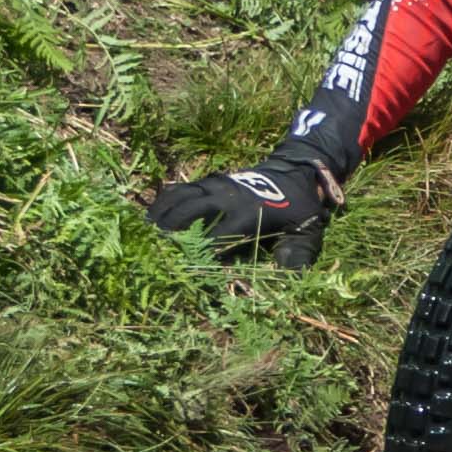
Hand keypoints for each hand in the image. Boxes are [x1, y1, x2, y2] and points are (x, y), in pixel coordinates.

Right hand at [147, 155, 340, 266]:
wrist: (295, 173)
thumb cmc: (300, 209)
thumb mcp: (308, 231)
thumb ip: (298, 254)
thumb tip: (291, 278)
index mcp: (250, 213)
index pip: (219, 237)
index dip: (201, 254)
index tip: (184, 270)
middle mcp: (226, 197)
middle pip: (189, 214)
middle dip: (171, 233)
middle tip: (154, 254)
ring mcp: (214, 186)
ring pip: (178, 199)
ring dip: (160, 217)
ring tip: (144, 238)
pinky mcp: (207, 181)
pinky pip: (177, 190)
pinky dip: (161, 203)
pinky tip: (148, 220)